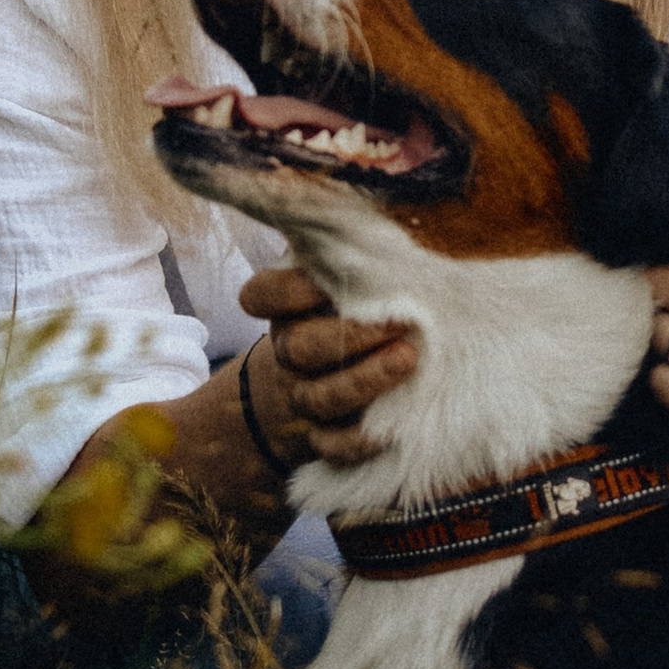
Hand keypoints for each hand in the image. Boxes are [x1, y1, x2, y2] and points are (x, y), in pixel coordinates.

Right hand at [240, 264, 419, 472]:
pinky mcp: (320, 433)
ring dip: (363, 381)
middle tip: (400, 322)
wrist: (320, 378)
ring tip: (407, 359)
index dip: (287, 292)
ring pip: (319, 396)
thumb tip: (364, 223)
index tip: (325, 283)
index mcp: (285, 309)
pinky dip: (352, 442)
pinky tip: (383, 431)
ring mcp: (301, 395)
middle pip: (300, 347)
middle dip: (350, 336)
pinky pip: (328, 445)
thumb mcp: (340, 277)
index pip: (261, 296)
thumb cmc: (347, 312)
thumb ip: (347, 253)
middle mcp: (288, 351)